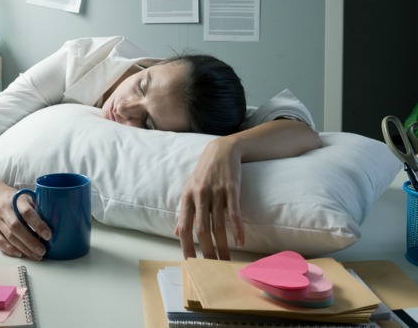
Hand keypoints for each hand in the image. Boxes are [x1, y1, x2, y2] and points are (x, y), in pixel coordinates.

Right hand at [0, 178, 51, 259]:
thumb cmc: (9, 196)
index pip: (26, 212)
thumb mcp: (22, 195)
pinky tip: (20, 254)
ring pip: (9, 237)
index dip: (38, 224)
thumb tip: (50, 219)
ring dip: (24, 248)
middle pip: (17, 228)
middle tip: (43, 250)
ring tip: (36, 255)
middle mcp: (4, 210)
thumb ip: (34, 205)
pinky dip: (10, 249)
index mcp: (14, 200)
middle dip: (31, 241)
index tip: (48, 234)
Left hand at [174, 137, 243, 259]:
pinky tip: (241, 242)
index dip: (187, 246)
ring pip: (219, 225)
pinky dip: (238, 229)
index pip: (185, 227)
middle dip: (207, 251)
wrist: (221, 150)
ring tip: (226, 261)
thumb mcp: (189, 190)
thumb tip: (177, 233)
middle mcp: (200, 196)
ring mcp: (216, 192)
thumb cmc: (204, 173)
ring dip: (223, 246)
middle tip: (211, 267)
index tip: (190, 262)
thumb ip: (184, 212)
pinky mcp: (232, 189)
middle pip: (202, 230)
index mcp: (187, 197)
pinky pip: (234, 213)